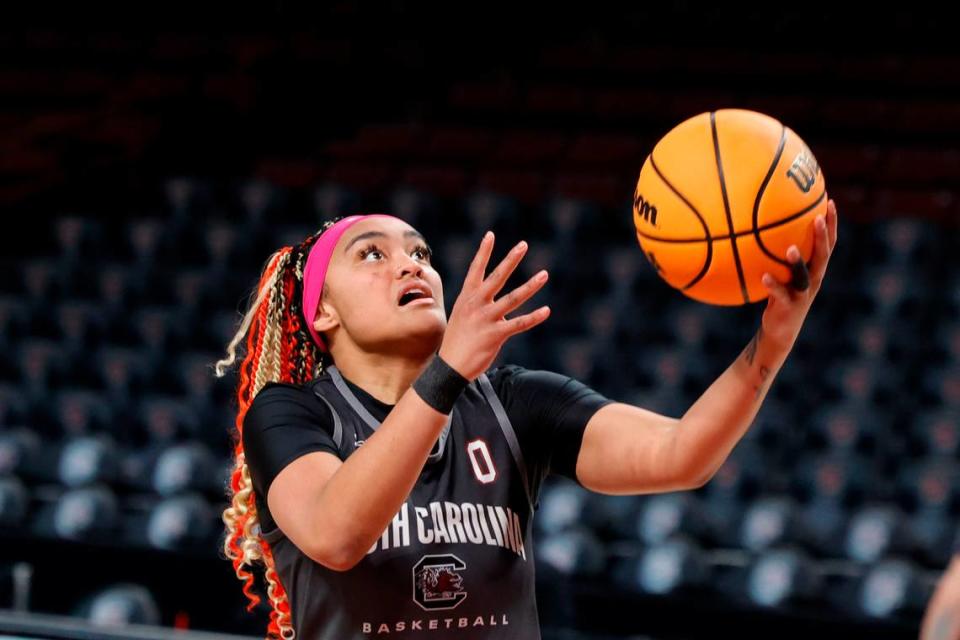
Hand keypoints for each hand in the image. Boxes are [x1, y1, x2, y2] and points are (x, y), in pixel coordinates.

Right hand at [438, 231, 550, 379]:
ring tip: (545, 274)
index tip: (491, 235)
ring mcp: (486, 319)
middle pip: (497, 277)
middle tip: (524, 245)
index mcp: (467, 297)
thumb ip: (477, 304)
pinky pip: (519, 324)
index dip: (483, 252)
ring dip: (531, 286)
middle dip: (511, 260)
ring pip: (513, 298)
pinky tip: (546, 311)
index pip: (475, 269)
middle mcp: (476, 304)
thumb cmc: (457, 340)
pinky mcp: (495, 335)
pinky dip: (534, 317)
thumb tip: (494, 301)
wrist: (449, 367)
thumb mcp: (461, 315)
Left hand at [759, 198, 837, 350]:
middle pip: (823, 255)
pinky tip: (764, 276)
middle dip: (822, 236)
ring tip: (790, 248)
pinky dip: (773, 285)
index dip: (831, 223)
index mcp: (815, 268)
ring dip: (798, 262)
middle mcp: (813, 279)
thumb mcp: (782, 271)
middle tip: (818, 217)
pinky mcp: (789, 306)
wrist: (781, 329)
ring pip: (805, 276)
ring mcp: (802, 293)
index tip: (829, 201)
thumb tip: (762, 223)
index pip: (828, 242)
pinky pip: (780, 294)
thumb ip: (778, 251)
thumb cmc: (780, 293)